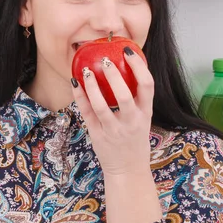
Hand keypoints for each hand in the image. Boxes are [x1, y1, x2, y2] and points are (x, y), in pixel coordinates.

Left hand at [71, 47, 153, 175]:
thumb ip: (136, 99)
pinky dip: (80, 97)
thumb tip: (124, 69)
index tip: (128, 51)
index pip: (148, 85)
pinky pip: (87, 113)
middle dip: (114, 75)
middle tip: (105, 60)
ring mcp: (114, 130)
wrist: (127, 171)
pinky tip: (75, 83)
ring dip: (93, 86)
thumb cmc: (134, 140)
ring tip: (85, 70)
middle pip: (125, 95)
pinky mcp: (98, 135)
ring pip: (102, 105)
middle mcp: (131, 122)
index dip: (139, 66)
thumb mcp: (142, 120)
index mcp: (146, 113)